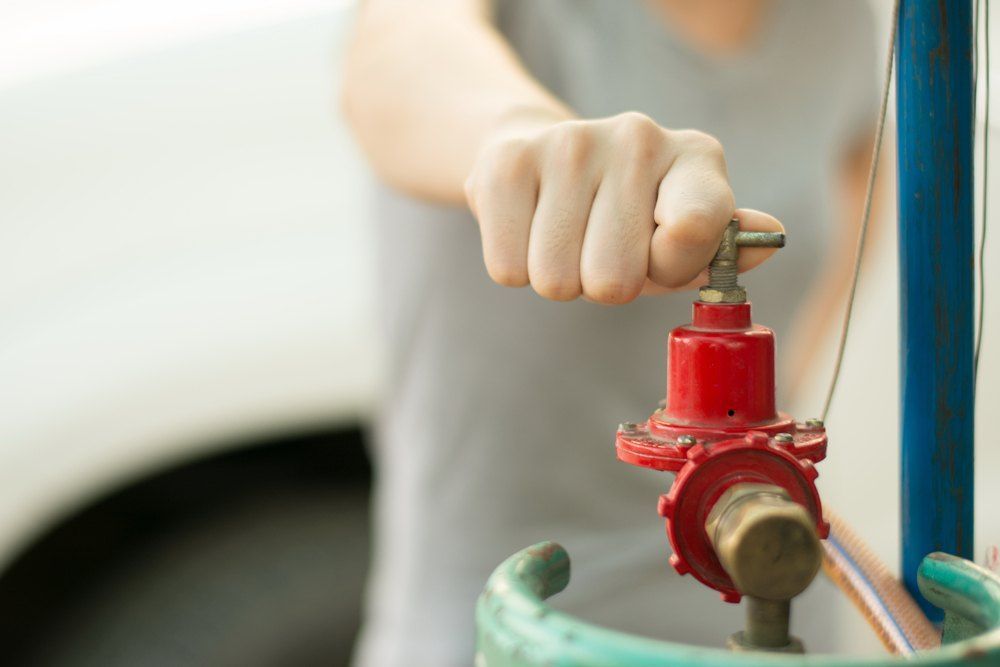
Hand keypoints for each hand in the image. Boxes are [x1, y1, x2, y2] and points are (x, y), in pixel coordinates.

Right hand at [464, 111, 783, 303]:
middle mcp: (638, 136)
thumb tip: (768, 238)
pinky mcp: (508, 162)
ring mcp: (569, 143)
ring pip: (557, 281)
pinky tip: (529, 227)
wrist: (537, 156)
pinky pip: (509, 269)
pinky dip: (516, 266)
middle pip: (614, 281)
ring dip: (559, 277)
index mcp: (696, 156)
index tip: (657, 258)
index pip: (695, 228)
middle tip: (600, 249)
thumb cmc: (622, 216)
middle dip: (604, 284)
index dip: (669, 268)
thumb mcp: (677, 238)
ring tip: (565, 237)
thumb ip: (720, 248)